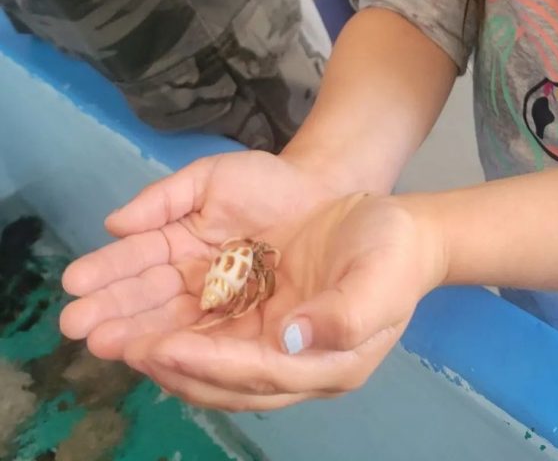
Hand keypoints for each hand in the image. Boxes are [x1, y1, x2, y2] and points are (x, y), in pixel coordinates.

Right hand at [60, 150, 343, 360]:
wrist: (326, 194)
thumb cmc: (269, 183)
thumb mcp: (212, 179)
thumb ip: (164, 198)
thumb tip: (113, 223)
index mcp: (180, 248)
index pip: (139, 265)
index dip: (107, 273)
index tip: (75, 283)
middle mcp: (194, 286)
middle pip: (149, 303)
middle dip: (112, 312)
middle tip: (76, 323)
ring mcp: (222, 310)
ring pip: (175, 327)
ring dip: (137, 335)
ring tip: (104, 340)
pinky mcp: (252, 330)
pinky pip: (216, 343)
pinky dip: (185, 348)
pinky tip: (154, 352)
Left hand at [61, 163, 446, 410]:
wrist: (402, 229)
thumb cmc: (394, 251)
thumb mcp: (381, 279)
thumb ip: (345, 315)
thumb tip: (292, 338)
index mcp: (325, 365)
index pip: (254, 372)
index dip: (207, 362)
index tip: (162, 346)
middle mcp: (293, 364)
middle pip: (218, 374)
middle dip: (163, 359)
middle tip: (112, 343)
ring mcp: (276, 342)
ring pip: (207, 355)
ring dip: (158, 344)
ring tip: (110, 332)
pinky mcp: (264, 317)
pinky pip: (212, 330)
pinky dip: (176, 324)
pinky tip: (145, 315)